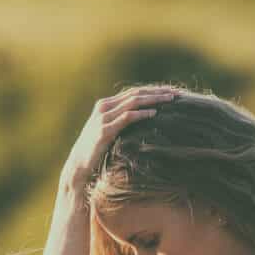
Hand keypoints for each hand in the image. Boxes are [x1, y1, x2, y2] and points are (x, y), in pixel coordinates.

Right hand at [60, 86, 179, 194]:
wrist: (78, 164)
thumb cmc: (95, 150)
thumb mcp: (108, 132)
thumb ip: (120, 123)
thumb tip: (142, 122)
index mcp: (105, 104)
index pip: (133, 92)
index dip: (152, 90)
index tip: (170, 91)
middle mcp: (104, 107)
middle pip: (135, 94)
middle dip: (157, 92)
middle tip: (176, 93)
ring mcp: (103, 118)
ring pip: (132, 102)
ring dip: (153, 100)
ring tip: (170, 100)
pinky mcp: (104, 130)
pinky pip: (126, 118)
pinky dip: (141, 114)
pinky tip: (154, 114)